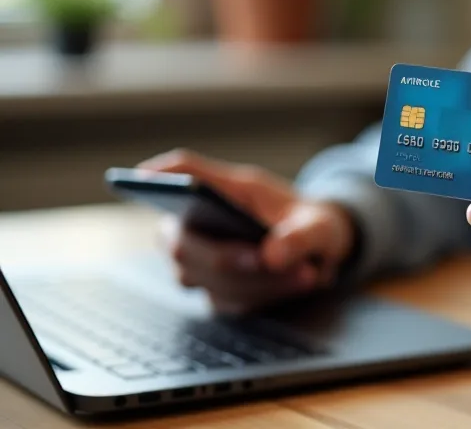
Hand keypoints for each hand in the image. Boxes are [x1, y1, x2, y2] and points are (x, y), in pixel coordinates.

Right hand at [138, 149, 354, 313]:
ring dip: (257, 280)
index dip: (160, 177)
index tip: (146, 178)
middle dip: (227, 258)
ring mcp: (200, 263)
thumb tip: (273, 257)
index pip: (181, 173)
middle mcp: (198, 226)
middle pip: (181, 242)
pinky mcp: (215, 292)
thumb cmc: (307, 224)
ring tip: (304, 273)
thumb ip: (302, 236)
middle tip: (272, 260)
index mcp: (220, 190)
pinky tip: (295, 284)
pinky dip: (263, 295)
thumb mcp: (319, 223)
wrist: (318, 254)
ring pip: (205, 277)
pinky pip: (228, 301)